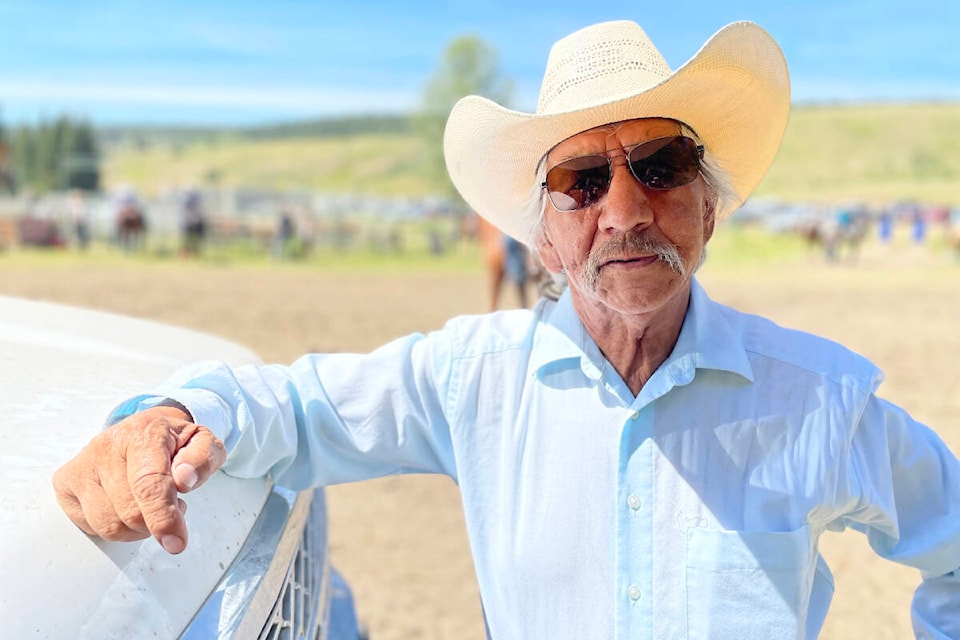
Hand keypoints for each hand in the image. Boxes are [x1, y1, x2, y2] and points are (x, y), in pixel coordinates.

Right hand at [52, 405, 226, 553]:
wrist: (144, 428)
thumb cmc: (174, 441)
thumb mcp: (203, 442)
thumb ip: (202, 459)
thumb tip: (185, 480)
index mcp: (143, 433)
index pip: (148, 483)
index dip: (163, 517)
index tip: (176, 542)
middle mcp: (105, 447)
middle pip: (129, 512)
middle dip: (156, 522)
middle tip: (172, 505)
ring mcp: (82, 465)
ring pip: (108, 525)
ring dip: (137, 529)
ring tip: (151, 505)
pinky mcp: (66, 482)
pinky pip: (91, 526)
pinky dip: (116, 527)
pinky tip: (126, 505)